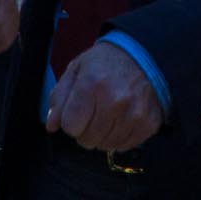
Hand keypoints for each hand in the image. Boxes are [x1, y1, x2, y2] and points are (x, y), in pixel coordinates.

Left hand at [45, 41, 164, 152]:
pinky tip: (122, 120)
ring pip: (105, 145)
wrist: (144, 55)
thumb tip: (52, 126)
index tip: (78, 110)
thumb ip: (59, 97)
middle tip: (94, 112)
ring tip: (108, 115)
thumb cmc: (105, 63)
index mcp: (92, 84)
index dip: (70, 120)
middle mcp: (115, 101)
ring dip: (102, 135)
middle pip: (87, 139)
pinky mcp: (149, 123)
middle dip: (85, 129)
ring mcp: (135, 113)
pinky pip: (124, 146)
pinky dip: (120, 137)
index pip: (70, 126)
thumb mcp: (76, 70)